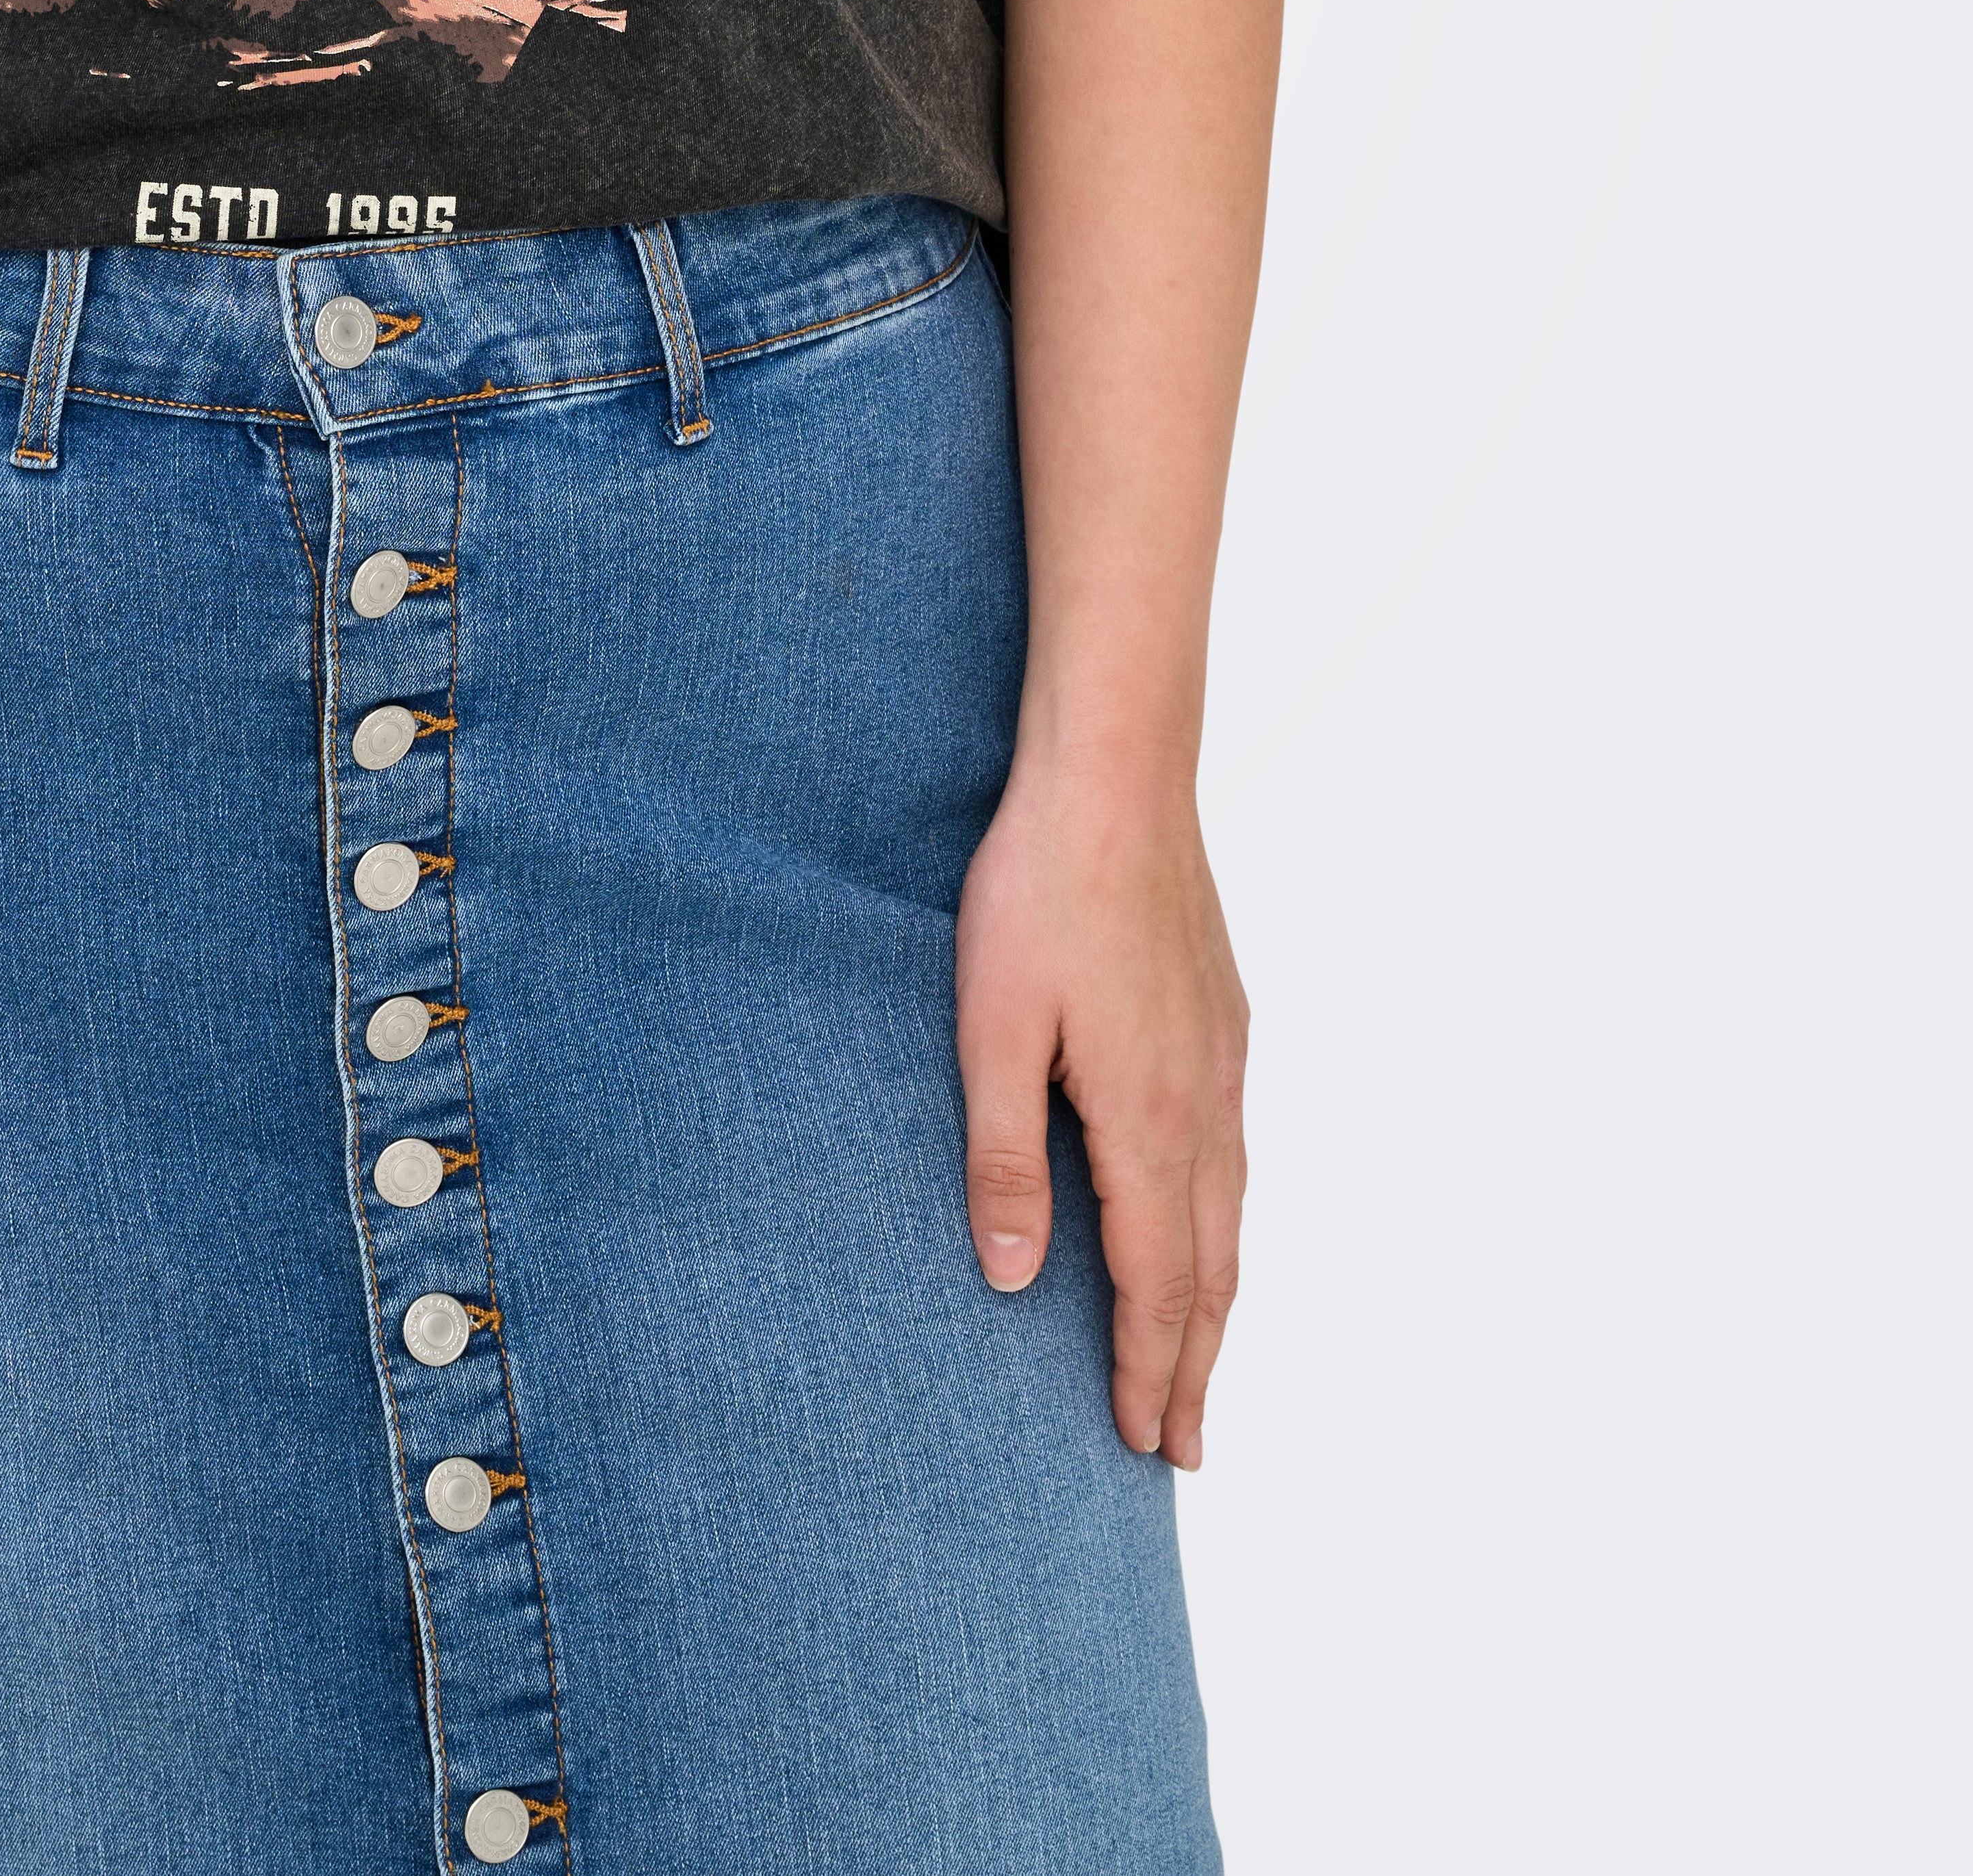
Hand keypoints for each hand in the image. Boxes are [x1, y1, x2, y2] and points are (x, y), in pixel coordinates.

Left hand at [953, 760, 1247, 1465]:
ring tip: (1200, 1361)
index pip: (1158, 1284)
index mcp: (1148, 1121)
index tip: (1146, 1443)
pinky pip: (1234, 1155)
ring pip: (1232, 1214)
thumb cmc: (1037, 895)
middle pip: (1210, 1270)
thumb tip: (1016, 1281)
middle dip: (1196, 1365)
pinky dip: (1223, 1223)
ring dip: (1216, 1300)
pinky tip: (1205, 1222)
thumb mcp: (992, 1030)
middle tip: (1185, 1449)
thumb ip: (1005, 1159)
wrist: (1116, 778)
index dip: (1151, 1369)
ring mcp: (1223, 1059)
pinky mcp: (1221, 1018)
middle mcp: (1204, 1104)